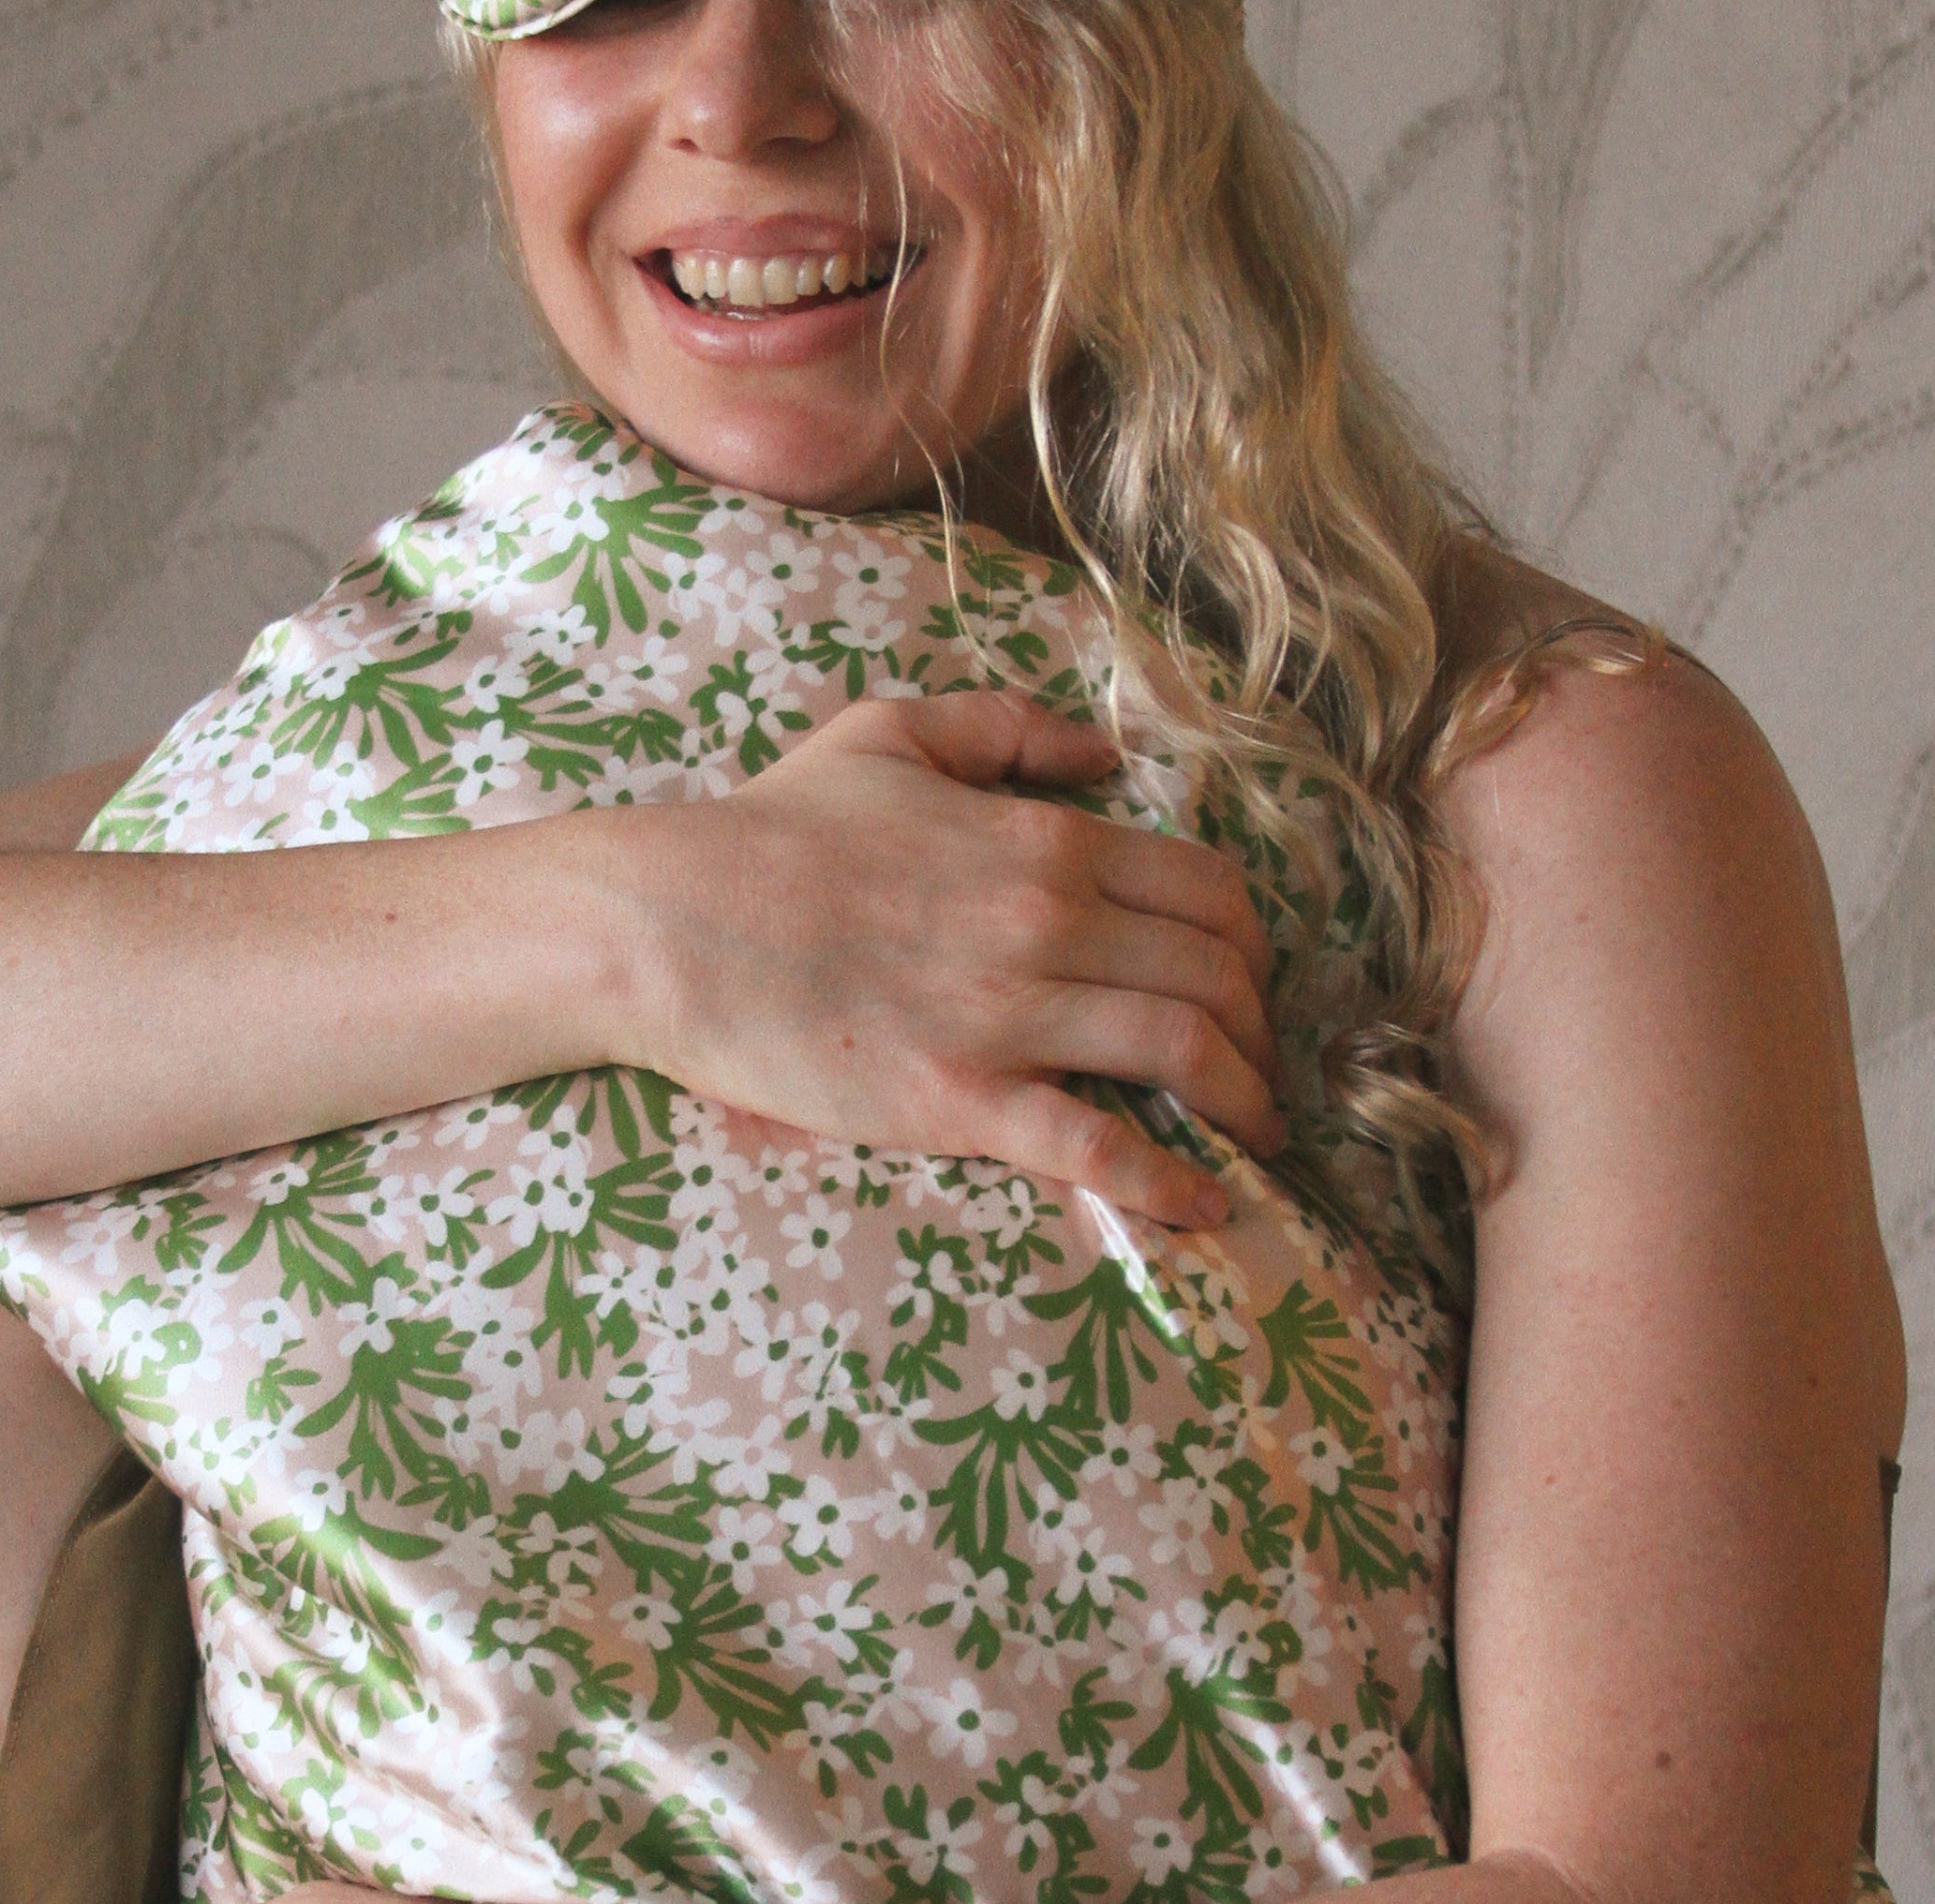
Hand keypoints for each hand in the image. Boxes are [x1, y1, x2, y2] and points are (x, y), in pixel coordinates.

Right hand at [619, 690, 1281, 1226]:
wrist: (673, 921)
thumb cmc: (773, 828)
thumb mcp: (891, 735)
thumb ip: (1007, 729)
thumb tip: (1104, 752)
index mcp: (1042, 839)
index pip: (1209, 890)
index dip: (1251, 943)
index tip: (1249, 980)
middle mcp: (1047, 922)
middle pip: (1217, 975)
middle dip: (1262, 1028)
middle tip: (1261, 1064)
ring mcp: (1008, 1015)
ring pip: (1184, 1052)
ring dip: (1244, 1099)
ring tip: (1255, 1132)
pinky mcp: (960, 1100)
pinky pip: (1096, 1145)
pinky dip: (1166, 1180)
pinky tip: (1200, 1204)